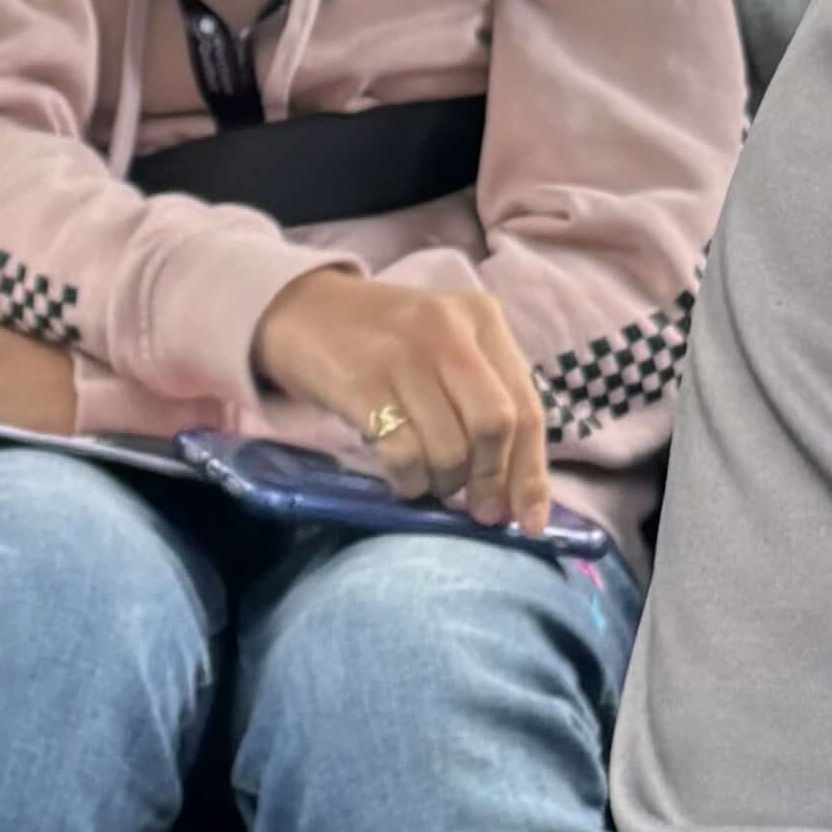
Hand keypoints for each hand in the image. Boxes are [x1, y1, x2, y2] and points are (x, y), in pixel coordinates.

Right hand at [249, 273, 554, 535]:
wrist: (299, 309)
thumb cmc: (382, 338)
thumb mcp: (443, 345)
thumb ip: (482, 397)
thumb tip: (515, 492)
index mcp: (482, 317)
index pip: (526, 406)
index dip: (532, 473)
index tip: (531, 522)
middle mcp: (449, 329)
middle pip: (495, 426)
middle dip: (490, 480)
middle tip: (477, 510)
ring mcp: (404, 354)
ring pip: (450, 447)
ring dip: (444, 483)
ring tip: (429, 481)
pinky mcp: (362, 383)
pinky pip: (404, 454)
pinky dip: (409, 482)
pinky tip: (403, 479)